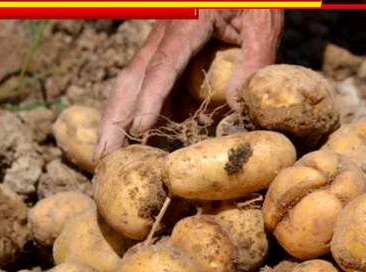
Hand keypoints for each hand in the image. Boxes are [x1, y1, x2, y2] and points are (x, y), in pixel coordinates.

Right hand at [94, 10, 283, 160]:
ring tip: (112, 154)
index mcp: (187, 24)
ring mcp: (165, 43)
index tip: (138, 129)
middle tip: (103, 154)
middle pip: (133, 78)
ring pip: (136, 83)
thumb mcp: (262, 24)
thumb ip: (254, 60)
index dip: (149, 99)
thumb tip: (237, 106)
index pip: (162, 66)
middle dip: (116, 117)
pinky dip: (148, 110)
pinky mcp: (172, 51)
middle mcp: (166, 34)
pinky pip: (156, 84)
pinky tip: (144, 138)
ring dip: (123, 118)